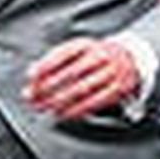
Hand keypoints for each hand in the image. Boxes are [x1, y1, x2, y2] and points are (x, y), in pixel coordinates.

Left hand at [23, 37, 140, 121]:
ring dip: (60, 101)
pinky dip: (76, 110)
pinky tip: (63, 114)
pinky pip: (94, 102)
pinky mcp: (117, 89)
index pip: (60, 54)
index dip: (44, 66)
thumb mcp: (76, 50)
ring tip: (45, 108)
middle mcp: (99, 56)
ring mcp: (109, 72)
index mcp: (85, 44)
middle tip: (33, 98)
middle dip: (48, 88)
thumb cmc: (94, 56)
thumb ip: (55, 60)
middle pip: (69, 73)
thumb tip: (33, 72)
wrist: (129, 57)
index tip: (30, 78)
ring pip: (81, 89)